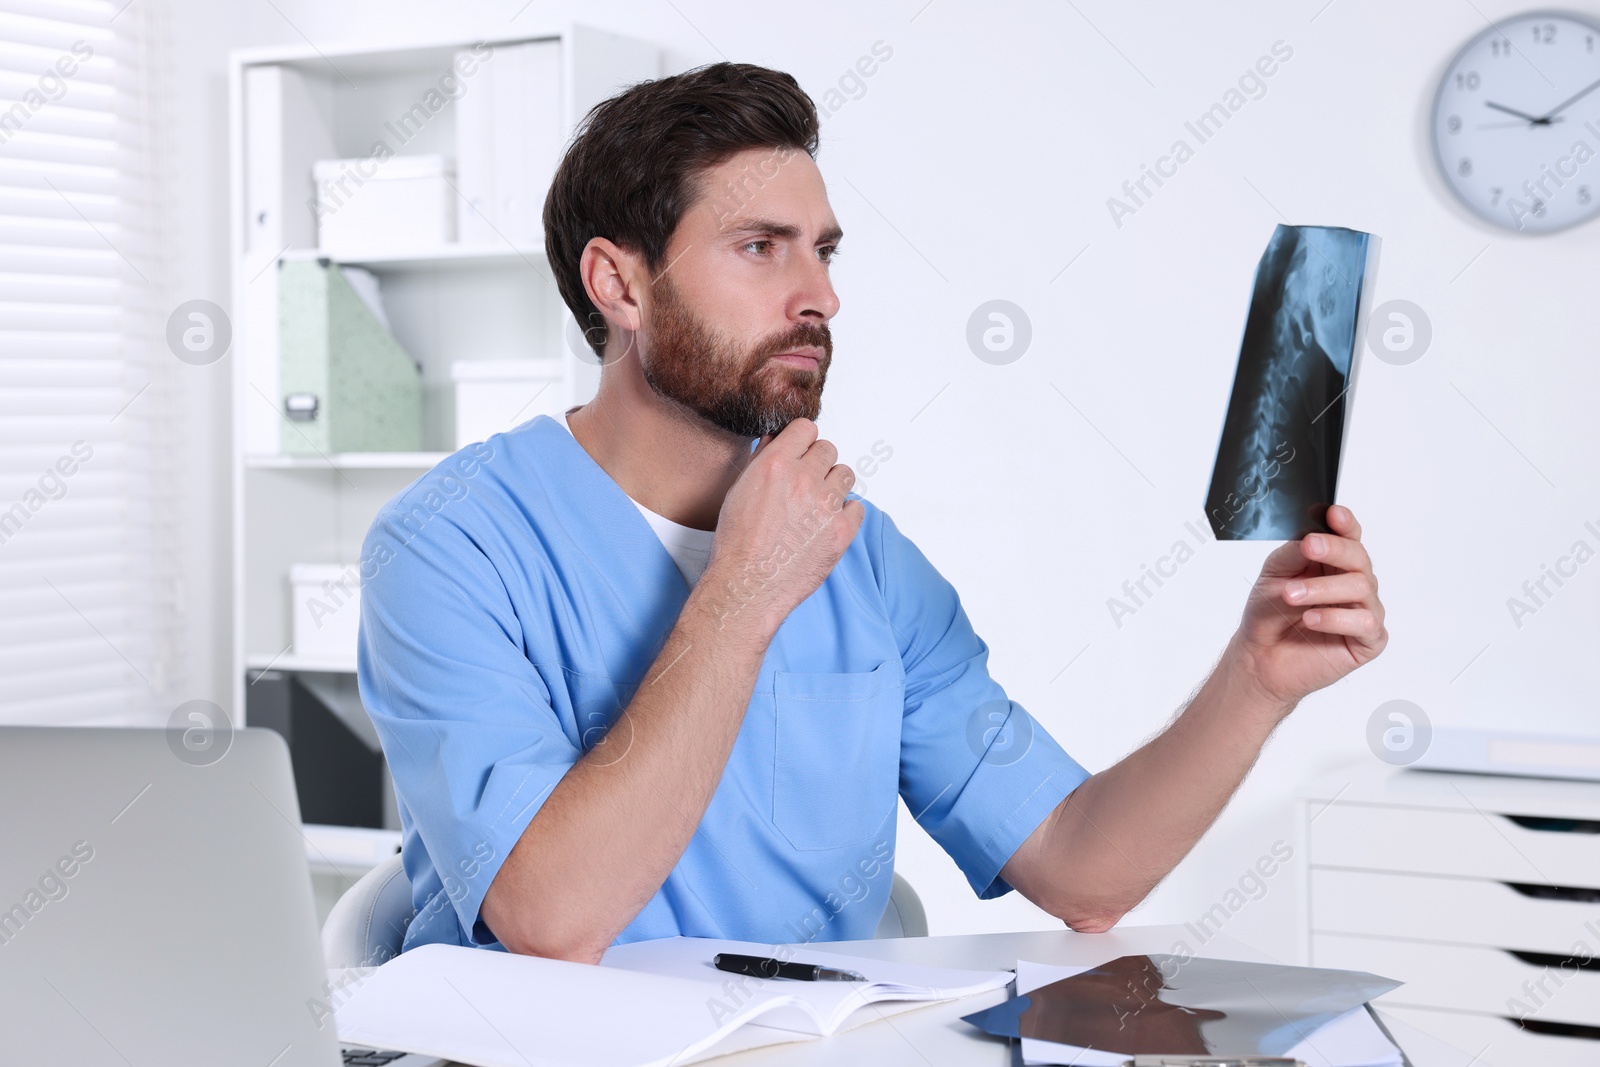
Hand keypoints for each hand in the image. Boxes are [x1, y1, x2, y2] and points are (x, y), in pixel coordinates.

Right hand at [701, 419, 862, 631]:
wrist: (749, 585)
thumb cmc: (738, 543)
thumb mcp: (739, 492)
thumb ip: (761, 461)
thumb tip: (775, 441)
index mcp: (776, 464)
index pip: (806, 428)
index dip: (802, 440)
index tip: (800, 452)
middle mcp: (804, 479)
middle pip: (828, 450)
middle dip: (817, 463)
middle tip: (806, 483)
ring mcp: (826, 505)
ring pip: (845, 474)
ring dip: (833, 485)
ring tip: (817, 504)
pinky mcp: (842, 530)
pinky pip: (858, 507)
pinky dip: (846, 513)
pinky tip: (827, 524)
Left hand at [1228, 505, 1387, 711]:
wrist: (1260, 656)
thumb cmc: (1270, 614)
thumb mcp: (1274, 575)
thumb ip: (1294, 553)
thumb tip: (1312, 537)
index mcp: (1334, 563)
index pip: (1350, 536)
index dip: (1346, 523)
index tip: (1333, 514)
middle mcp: (1355, 583)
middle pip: (1359, 557)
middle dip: (1333, 549)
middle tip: (1309, 548)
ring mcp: (1365, 610)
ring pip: (1361, 586)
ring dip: (1323, 588)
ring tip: (1291, 595)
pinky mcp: (1369, 640)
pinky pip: (1364, 622)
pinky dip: (1334, 618)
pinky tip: (1310, 619)